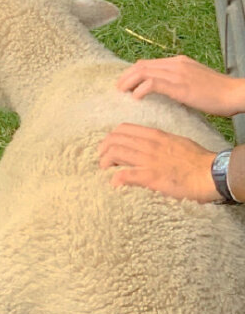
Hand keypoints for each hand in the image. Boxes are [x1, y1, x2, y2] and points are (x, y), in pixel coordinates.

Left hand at [99, 123, 220, 201]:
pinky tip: (114, 184)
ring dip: (105, 162)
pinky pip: (125, 175)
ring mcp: (149, 160)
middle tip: (102, 160)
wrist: (210, 173)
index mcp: (155, 135)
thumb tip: (148, 145)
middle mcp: (149, 145)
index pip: (123, 129)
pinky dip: (115, 179)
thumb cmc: (197, 159)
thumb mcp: (176, 142)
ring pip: (116, 153)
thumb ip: (160, 142)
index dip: (111, 137)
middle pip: (114, 140)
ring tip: (104, 170)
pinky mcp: (150, 177)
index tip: (108, 147)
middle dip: (103, 150)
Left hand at [116, 55, 244, 116]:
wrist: (233, 93)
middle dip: (126, 76)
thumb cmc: (218, 93)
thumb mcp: (195, 83)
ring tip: (121, 92)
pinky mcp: (179, 85)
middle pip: (142, 65)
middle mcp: (176, 64)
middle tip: (117, 88)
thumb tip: (167, 94)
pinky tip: (135, 98)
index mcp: (179, 62)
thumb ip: (179, 84)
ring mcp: (177, 73)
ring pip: (144, 71)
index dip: (134, 72)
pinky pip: (152, 84)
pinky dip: (141, 89)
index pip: (149, 63)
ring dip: (129, 82)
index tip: (125, 82)